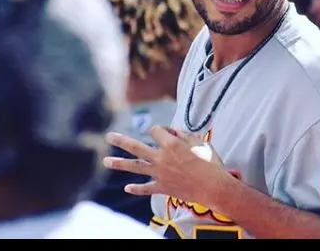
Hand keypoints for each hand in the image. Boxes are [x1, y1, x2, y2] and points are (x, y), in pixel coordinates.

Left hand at [102, 125, 226, 207]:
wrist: (214, 187)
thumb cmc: (210, 163)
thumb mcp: (200, 142)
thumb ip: (184, 135)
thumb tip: (174, 132)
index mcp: (171, 143)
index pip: (156, 130)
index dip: (161, 129)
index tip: (169, 133)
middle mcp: (161, 157)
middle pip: (136, 147)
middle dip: (121, 141)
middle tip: (108, 136)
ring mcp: (160, 173)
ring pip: (136, 167)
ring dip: (119, 164)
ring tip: (105, 161)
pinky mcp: (163, 187)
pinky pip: (146, 188)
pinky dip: (136, 188)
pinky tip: (126, 187)